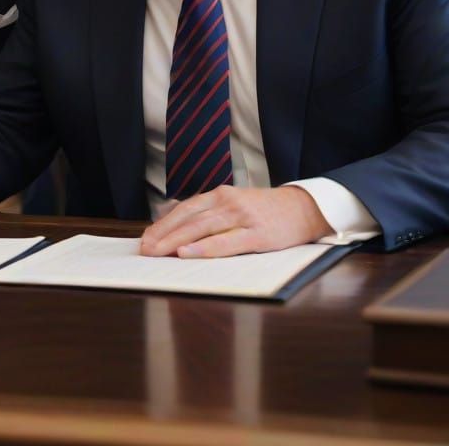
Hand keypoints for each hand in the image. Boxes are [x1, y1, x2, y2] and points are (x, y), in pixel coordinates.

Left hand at [139, 186, 332, 258]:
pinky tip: (189, 253)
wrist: (304, 208)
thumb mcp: (234, 205)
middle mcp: (228, 202)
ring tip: (159, 252)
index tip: (145, 238)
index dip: (163, 224)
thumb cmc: (264, 211)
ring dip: (177, 241)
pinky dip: (205, 248)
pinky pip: (227, 242)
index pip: (184, 209)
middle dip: (164, 234)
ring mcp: (243, 217)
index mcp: (220, 196)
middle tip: (145, 249)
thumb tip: (175, 222)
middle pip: (189, 219)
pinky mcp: (259, 234)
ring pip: (203, 228)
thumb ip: (209, 213)